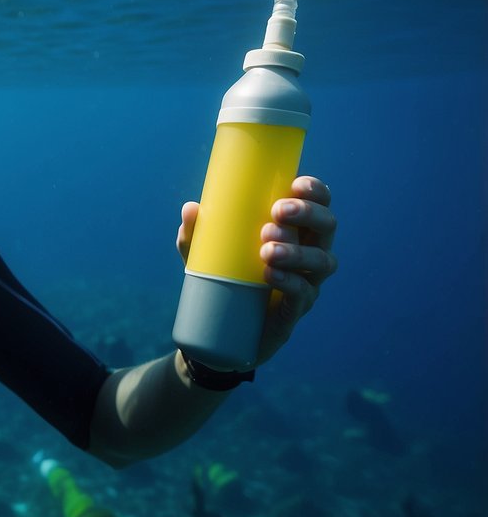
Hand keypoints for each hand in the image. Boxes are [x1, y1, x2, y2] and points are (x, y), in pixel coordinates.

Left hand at [176, 176, 337, 364]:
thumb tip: (191, 208)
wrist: (219, 331)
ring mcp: (307, 282)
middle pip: (327, 227)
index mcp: (294, 231)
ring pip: (322, 261)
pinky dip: (290, 282)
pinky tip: (270, 275)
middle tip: (277, 213)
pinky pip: (304, 294)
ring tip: (266, 249)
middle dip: (307, 215)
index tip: (294, 185)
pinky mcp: (296, 310)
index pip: (318, 203)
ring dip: (297, 251)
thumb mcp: (203, 255)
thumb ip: (196, 233)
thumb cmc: (221, 278)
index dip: (314, 191)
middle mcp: (309, 253)